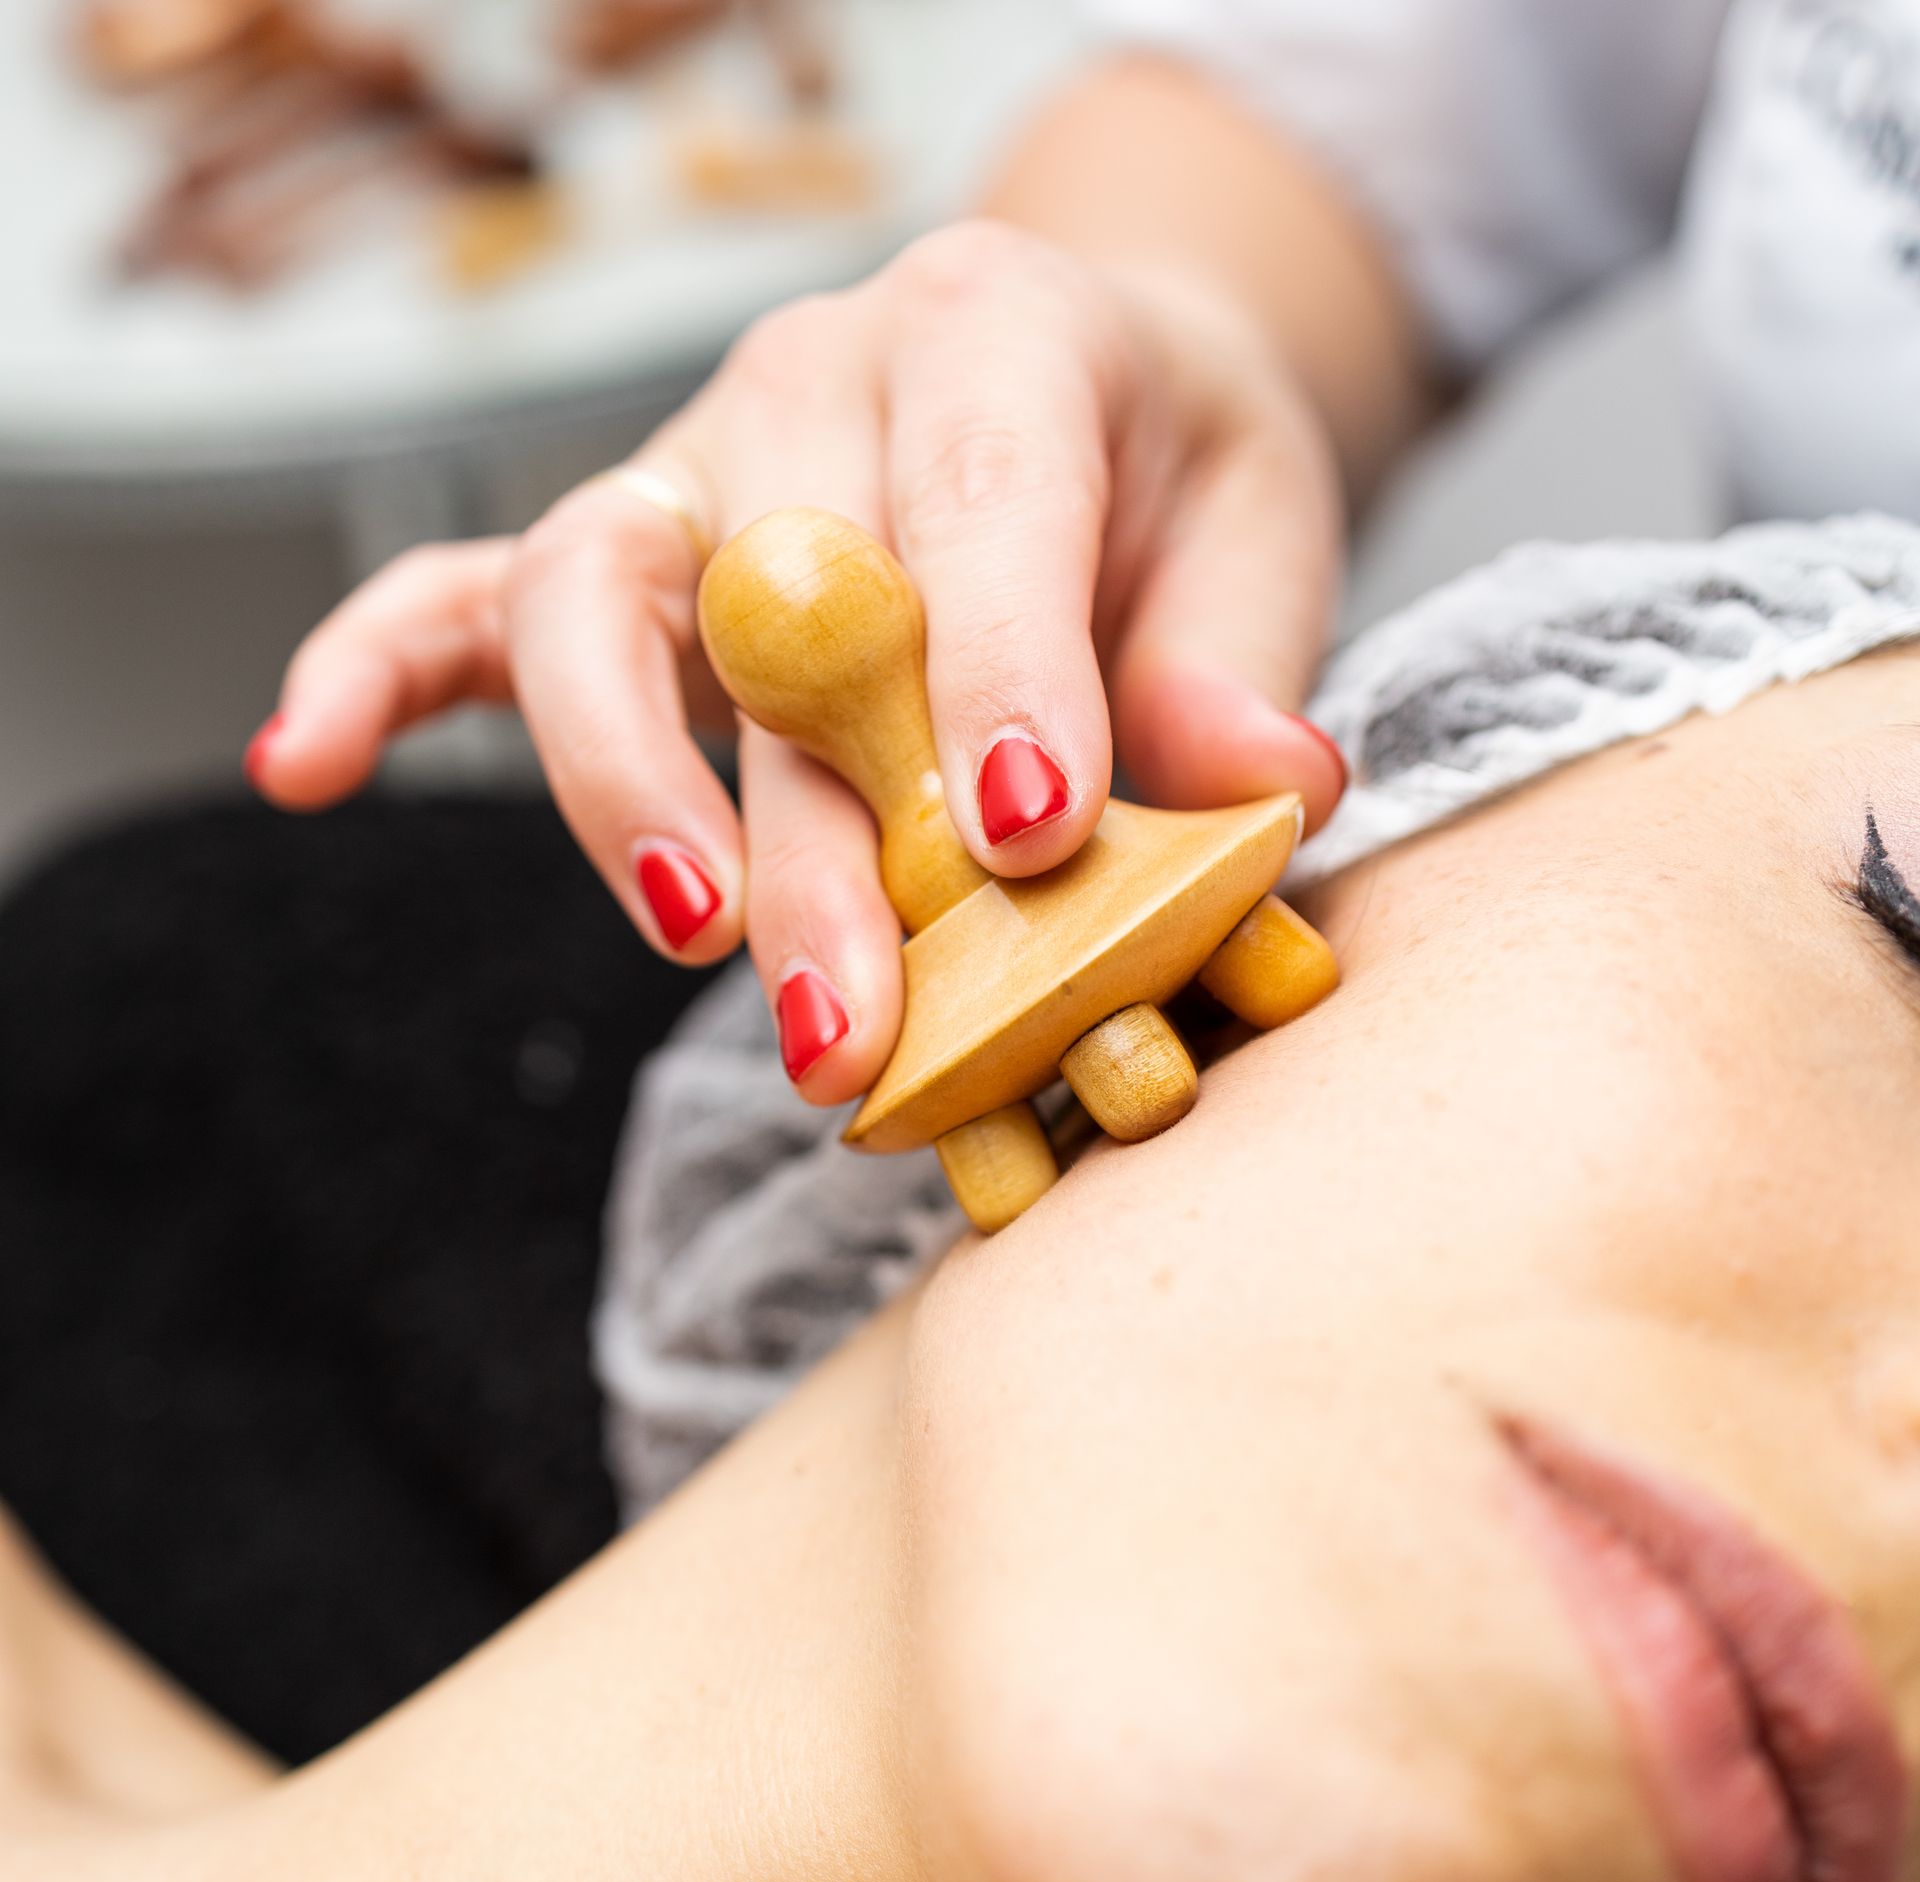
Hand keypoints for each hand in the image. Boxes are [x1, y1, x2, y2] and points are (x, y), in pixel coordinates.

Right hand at [251, 221, 1348, 1101]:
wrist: (1089, 388)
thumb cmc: (1168, 479)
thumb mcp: (1255, 537)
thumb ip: (1236, 668)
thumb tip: (1263, 789)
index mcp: (998, 339)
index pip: (985, 501)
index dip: (999, 671)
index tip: (1021, 832)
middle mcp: (816, 382)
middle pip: (779, 601)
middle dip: (817, 830)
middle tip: (860, 1023)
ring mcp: (691, 465)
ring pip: (600, 595)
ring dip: (629, 788)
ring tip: (691, 945)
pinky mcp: (620, 554)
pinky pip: (467, 598)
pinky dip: (379, 671)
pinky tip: (305, 760)